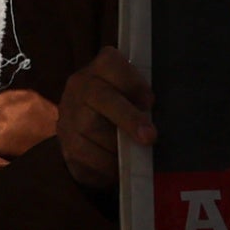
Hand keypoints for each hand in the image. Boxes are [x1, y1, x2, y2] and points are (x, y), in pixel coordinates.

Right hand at [56, 46, 154, 189]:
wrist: (89, 131)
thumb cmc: (124, 108)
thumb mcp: (134, 95)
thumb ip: (145, 99)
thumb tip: (164, 116)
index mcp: (99, 69)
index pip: (110, 63)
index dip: (132, 82)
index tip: (150, 101)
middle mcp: (79, 87)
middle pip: (102, 98)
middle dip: (128, 119)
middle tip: (150, 137)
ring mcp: (68, 116)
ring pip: (92, 132)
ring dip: (118, 147)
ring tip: (135, 154)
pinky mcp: (65, 146)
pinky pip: (86, 158)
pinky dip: (106, 166)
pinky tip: (117, 166)